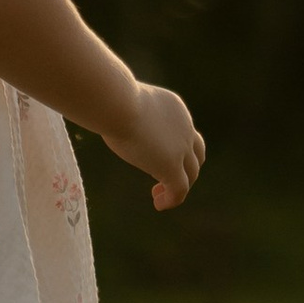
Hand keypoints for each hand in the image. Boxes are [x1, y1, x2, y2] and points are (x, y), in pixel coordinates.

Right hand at [106, 83, 204, 211]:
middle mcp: (184, 127)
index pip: (184, 131)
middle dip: (184, 169)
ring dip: (177, 187)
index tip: (155, 156)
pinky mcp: (172, 167)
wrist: (118, 104)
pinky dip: (171, 199)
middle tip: (162, 180)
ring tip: (158, 196)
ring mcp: (181, 148)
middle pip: (195, 154)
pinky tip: (159, 204)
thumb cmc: (110, 98)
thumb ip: (124, 110)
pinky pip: (179, 190)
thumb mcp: (123, 102)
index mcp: (174, 108)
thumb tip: (108, 111)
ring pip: (190, 174)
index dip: (177, 148)